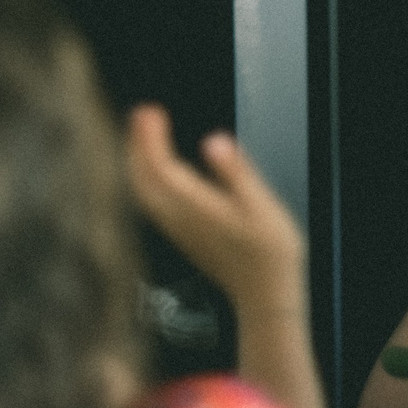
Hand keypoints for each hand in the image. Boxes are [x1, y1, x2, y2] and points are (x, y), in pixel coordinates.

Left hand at [125, 105, 304, 321]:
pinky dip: (145, 179)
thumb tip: (214, 141)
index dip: (150, 137)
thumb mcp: (262, 206)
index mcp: (196, 207)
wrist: (266, 296)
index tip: (149, 111)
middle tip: (141, 113)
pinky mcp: (181, 236)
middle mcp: (179, 219)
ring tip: (142, 134)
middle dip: (137, 143)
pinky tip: (153, 171)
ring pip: (143, 191)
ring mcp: (177, 230)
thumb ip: (236, 171)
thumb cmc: (269, 253)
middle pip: (143, 177)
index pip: (160, 166)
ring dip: (138, 160)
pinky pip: (151, 203)